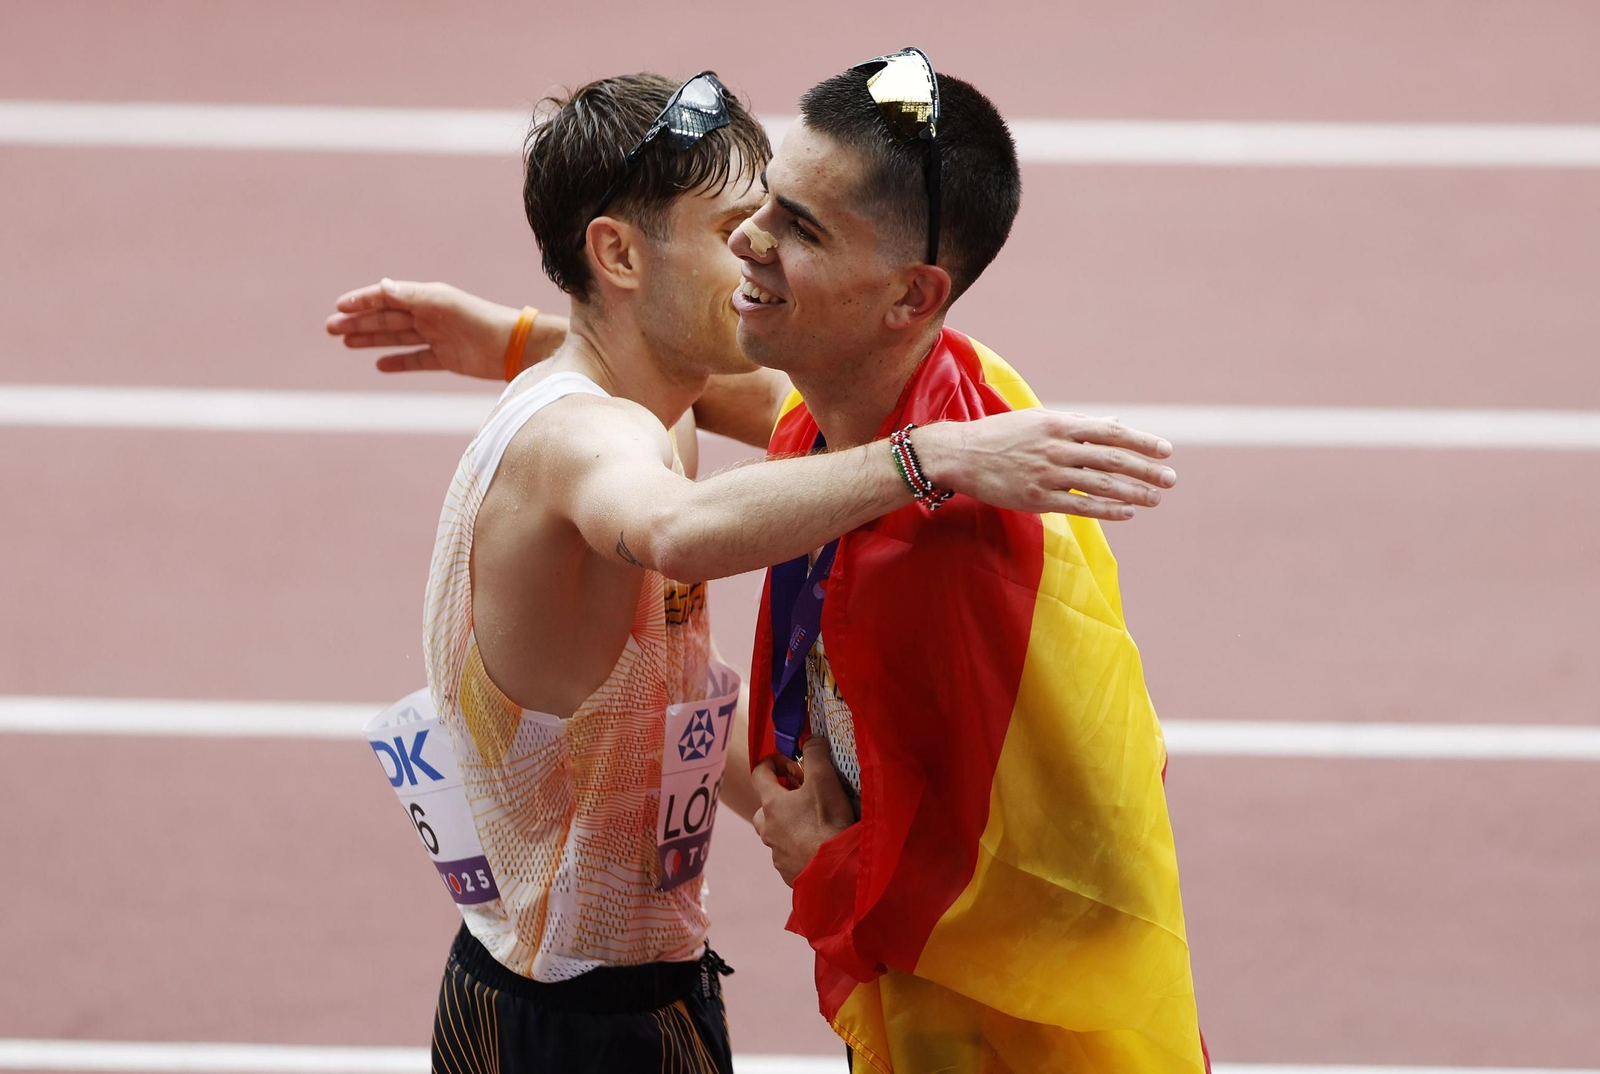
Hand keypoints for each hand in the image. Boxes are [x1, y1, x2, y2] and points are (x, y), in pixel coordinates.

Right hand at [324, 279, 565, 378]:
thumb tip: (381, 285)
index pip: (387, 296)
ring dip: (371, 339)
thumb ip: (411, 296)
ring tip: (345, 343)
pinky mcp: (446, 359)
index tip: (339, 307)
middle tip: (330, 329)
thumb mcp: (442, 304)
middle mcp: (429, 316)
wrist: (512, 348)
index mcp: (427, 298)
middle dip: (358, 322)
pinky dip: (398, 361)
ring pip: (396, 337)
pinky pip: (415, 359)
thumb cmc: (479, 320)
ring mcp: (437, 337)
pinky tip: (379, 364)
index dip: (362, 301)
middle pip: (386, 317)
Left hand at [751, 736, 856, 886]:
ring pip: (776, 832)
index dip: (772, 762)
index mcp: (771, 804)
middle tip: (804, 796)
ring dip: (790, 824)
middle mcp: (767, 828)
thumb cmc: (827, 823)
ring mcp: (776, 853)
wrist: (836, 872)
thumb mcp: (824, 780)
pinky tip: (819, 846)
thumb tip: (811, 739)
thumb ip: (815, 753)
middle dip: (781, 798)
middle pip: (765, 806)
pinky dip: (798, 846)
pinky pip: (788, 853)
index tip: (789, 762)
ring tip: (814, 823)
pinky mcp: (787, 872)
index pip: (758, 773)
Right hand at [914, 411, 1177, 520]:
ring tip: (1155, 498)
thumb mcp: (1040, 421)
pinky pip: (1081, 506)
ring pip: (1101, 485)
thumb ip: (1080, 425)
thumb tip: (1115, 424)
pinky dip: (1108, 509)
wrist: (961, 455)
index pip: (1110, 432)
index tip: (1166, 450)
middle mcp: (1057, 448)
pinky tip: (1128, 512)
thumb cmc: (1002, 436)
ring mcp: (1048, 475)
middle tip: (1170, 479)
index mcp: (1059, 424)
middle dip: (1145, 470)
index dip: (1141, 442)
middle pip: (1112, 459)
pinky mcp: (1038, 499)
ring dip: (1133, 492)